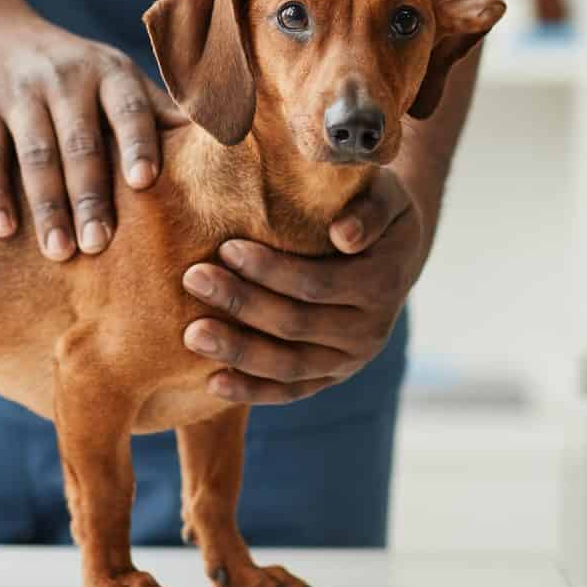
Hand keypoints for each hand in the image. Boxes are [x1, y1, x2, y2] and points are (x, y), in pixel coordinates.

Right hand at [0, 9, 177, 258]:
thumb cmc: (72, 70)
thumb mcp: (116, 77)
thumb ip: (159, 111)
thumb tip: (227, 141)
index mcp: (109, 73)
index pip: (128, 109)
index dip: (137, 144)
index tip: (145, 183)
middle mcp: (65, 78)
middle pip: (80, 143)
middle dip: (90, 195)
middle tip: (99, 245)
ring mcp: (17, 92)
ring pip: (34, 155)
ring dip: (47, 205)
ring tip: (59, 252)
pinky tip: (3, 230)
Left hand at [179, 169, 431, 403]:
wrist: (395, 251)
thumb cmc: (376, 208)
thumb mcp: (385, 195)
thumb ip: (372, 207)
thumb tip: (345, 234)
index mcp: (382, 284)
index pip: (318, 283)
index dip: (271, 270)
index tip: (227, 248)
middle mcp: (370, 331)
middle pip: (296, 324)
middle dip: (242, 303)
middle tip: (193, 278)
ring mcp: (350, 360)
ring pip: (289, 365)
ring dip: (237, 351)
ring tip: (192, 334)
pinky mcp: (332, 376)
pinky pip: (290, 391)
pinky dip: (252, 391)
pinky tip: (212, 383)